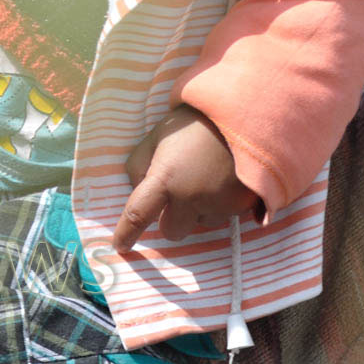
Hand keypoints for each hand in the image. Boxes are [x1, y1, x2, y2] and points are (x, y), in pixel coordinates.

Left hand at [111, 104, 260, 252]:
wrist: (242, 117)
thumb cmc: (193, 123)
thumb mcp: (157, 136)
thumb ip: (140, 164)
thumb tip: (137, 189)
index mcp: (165, 179)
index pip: (138, 214)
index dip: (126, 233)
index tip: (120, 246)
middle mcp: (191, 198)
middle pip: (172, 231)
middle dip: (170, 218)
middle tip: (175, 193)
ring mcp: (218, 205)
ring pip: (200, 223)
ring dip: (197, 210)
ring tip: (205, 177)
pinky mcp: (242, 207)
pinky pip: (223, 216)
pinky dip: (218, 204)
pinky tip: (222, 180)